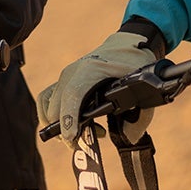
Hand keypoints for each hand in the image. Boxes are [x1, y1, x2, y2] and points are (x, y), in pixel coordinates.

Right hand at [35, 31, 155, 144]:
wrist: (127, 45)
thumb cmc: (134, 64)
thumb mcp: (144, 88)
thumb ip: (140, 116)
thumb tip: (129, 138)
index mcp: (93, 69)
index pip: (74, 93)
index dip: (69, 116)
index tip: (71, 137)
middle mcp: (73, 72)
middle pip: (56, 105)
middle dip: (64, 130)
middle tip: (82, 144)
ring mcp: (65, 76)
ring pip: (47, 104)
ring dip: (55, 124)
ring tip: (76, 136)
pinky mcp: (63, 81)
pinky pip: (46, 100)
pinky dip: (51, 117)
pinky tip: (72, 126)